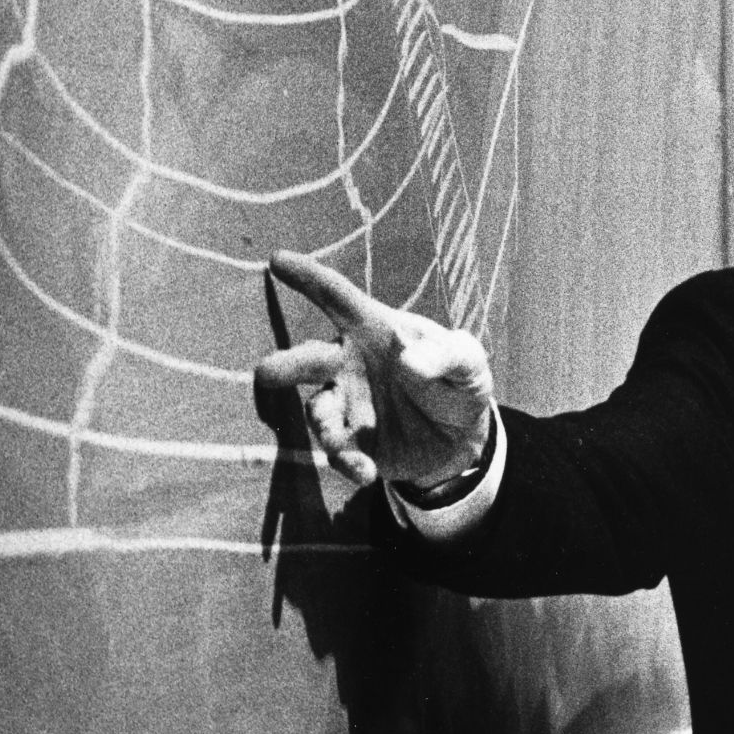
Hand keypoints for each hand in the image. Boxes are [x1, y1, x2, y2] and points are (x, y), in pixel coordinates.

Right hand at [255, 250, 494, 487]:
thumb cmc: (456, 382)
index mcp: (372, 329)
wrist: (460, 439)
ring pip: (317, 411)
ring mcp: (345, 404)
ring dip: (323, 426)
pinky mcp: (351, 443)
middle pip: (307, 360)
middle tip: (266, 373)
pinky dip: (347, 463)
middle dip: (283, 366)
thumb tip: (406, 359)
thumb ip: (446, 356)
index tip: (277, 261)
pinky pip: (338, 452)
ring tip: (336, 440)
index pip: (337, 298)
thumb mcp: (467, 364)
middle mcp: (347, 363)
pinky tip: (365, 472)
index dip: (309, 279)